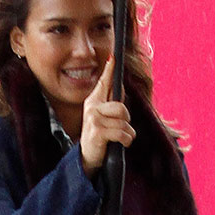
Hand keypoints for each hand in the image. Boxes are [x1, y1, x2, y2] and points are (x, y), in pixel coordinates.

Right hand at [80, 57, 134, 175]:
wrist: (87, 157)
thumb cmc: (99, 136)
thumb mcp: (104, 118)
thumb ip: (111, 103)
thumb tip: (120, 85)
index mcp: (94, 101)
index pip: (103, 83)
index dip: (109, 70)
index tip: (113, 57)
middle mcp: (92, 107)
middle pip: (121, 106)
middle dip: (126, 119)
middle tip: (120, 128)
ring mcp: (94, 119)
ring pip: (124, 121)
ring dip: (127, 133)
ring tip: (119, 138)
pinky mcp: (98, 132)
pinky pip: (123, 133)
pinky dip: (126, 141)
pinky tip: (120, 144)